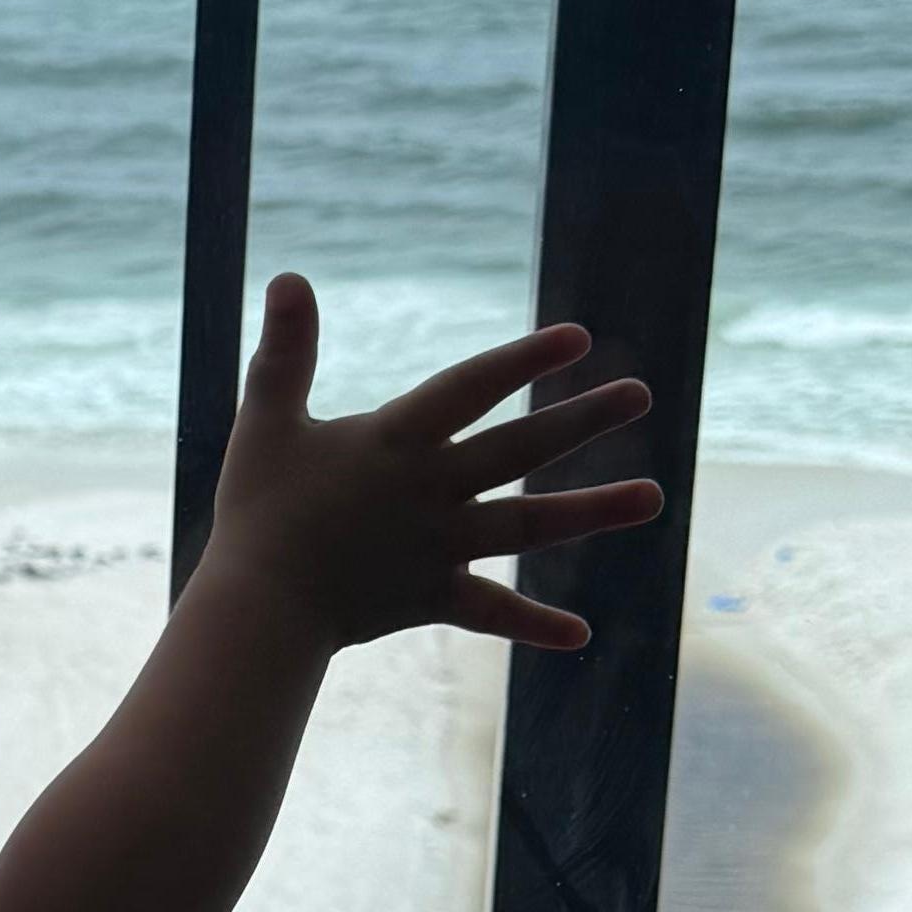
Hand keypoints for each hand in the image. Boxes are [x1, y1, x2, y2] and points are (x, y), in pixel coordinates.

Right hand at [203, 274, 662, 654]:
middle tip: (641, 396)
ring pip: (530, 525)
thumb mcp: (266, 421)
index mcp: (396, 441)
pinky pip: (491, 611)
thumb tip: (289, 277)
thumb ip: (285, 352)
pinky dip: (534, 625)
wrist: (260, 609)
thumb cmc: (257, 511)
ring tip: (654, 497)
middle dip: (582, 420)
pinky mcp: (431, 597)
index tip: (579, 339)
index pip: (472, 388)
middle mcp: (432, 490)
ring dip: (594, 511)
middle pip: (521, 449)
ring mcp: (440, 546)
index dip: (523, 360)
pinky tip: (581, 634)